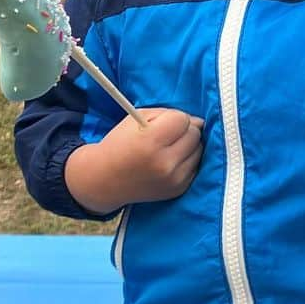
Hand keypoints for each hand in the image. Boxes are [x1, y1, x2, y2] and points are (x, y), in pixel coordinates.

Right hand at [64, 108, 203, 212]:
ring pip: (199, 150)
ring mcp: (174, 179)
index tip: (162, 124)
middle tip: (166, 135)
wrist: (105, 180)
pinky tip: (171, 161)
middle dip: (184, 130)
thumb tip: (200, 122)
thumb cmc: (121, 144)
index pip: (182, 120)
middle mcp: (165, 163)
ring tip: (168, 148)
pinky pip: (196, 166)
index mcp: (150, 142)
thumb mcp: (137, 118)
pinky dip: (187, 160)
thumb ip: (168, 114)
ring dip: (188, 145)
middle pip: (194, 134)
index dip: (173, 118)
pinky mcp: (179, 189)